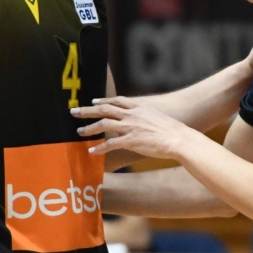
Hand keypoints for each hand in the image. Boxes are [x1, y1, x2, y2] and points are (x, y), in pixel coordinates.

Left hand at [72, 96, 194, 159]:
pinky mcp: (131, 141)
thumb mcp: (157, 116)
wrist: (178, 139)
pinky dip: (99, 148)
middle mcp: (132, 114)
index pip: (117, 101)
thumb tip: (140, 119)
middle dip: (87, 110)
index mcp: (139, 107)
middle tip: (74, 111)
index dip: (103, 100)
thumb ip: (145, 115)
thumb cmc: (171, 130)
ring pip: (104, 124)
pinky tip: (92, 152)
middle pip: (104, 109)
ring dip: (89, 128)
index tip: (93, 101)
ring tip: (79, 132)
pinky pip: (110, 143)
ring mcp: (130, 127)